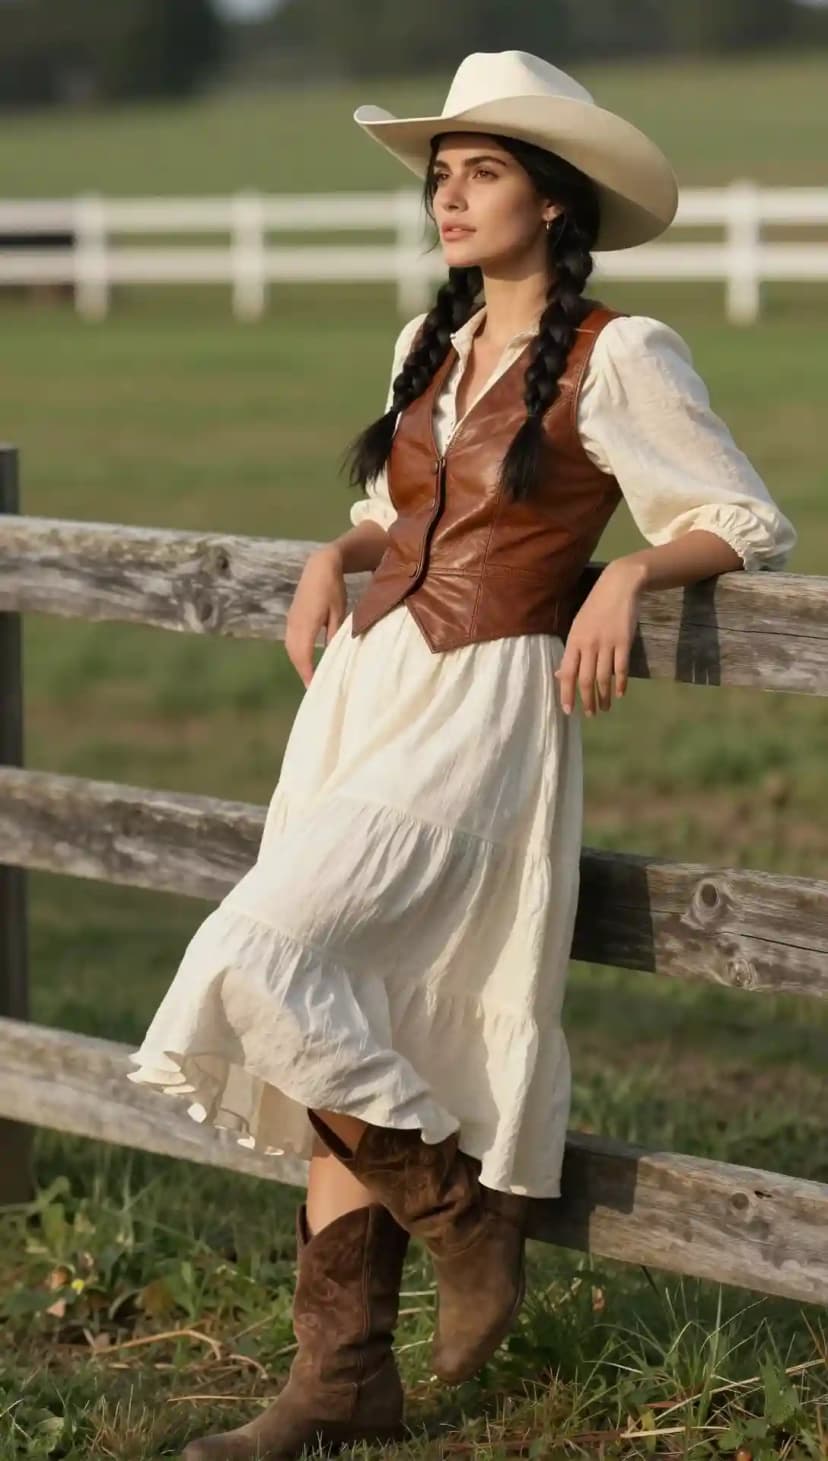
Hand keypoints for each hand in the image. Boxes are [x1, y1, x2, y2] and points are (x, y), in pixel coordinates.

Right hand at [284, 546, 346, 687]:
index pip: (304, 654)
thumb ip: (334, 634)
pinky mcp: (291, 618)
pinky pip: (290, 641)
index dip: (308, 672)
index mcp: (306, 623)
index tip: (314, 687)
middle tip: (313, 688)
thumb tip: (332, 654)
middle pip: (295, 654)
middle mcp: (294, 624)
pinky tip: (305, 661)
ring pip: (291, 649)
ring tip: (309, 678)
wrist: (319, 566)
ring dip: (298, 664)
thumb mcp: (339, 612)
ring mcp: (290, 621)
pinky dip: (296, 654)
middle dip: (302, 672)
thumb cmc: (334, 588)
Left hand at [554, 560, 643, 715]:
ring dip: (605, 696)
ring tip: (606, 708)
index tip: (568, 710)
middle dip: (587, 700)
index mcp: (574, 641)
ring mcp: (607, 643)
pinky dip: (621, 683)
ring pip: (604, 677)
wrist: (618, 587)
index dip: (567, 693)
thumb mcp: (578, 627)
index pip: (568, 673)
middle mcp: (589, 644)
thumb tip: (561, 675)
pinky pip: (621, 668)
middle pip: (586, 679)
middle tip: (590, 715)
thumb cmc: (595, 608)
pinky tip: (621, 694)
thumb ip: (572, 652)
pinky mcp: (624, 642)